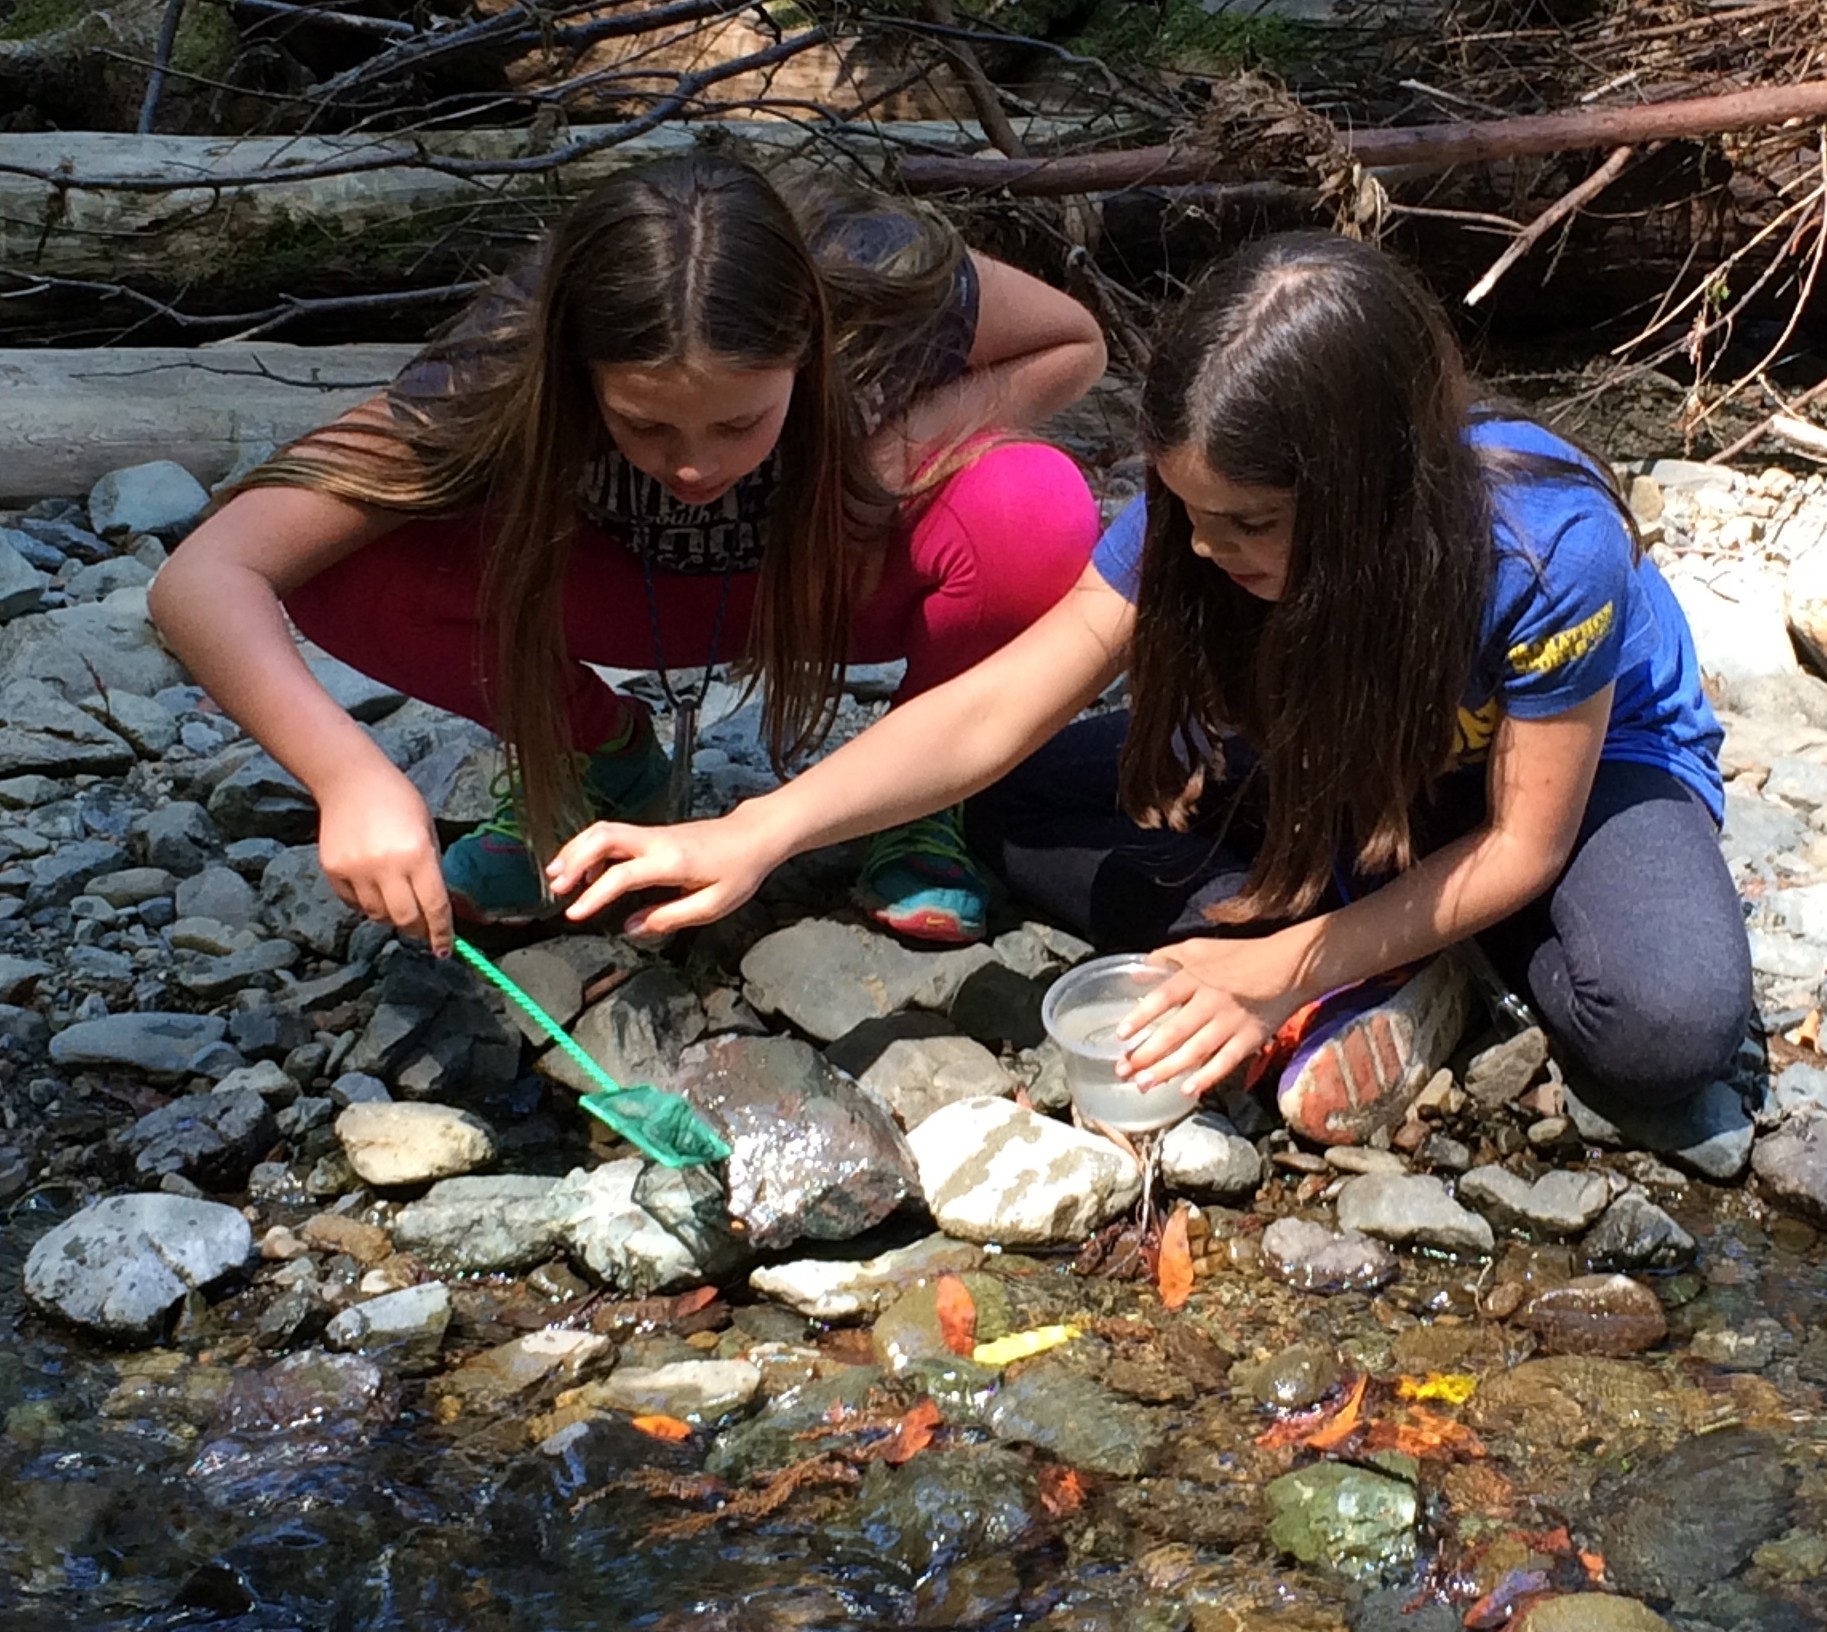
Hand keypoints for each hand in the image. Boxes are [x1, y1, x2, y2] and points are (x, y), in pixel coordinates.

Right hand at [315, 763, 452, 955]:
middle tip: (423, 929)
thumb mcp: (427, 830)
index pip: (434, 906)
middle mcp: (386, 867)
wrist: (351, 780)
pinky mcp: (334, 871)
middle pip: (404, 919)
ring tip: (398, 901)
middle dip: (417, 929)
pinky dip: (368, 905)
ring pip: (378, 915)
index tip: (445, 950)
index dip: (441, 932)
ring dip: (392, 916)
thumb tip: (436, 905)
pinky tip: (375, 890)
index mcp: (417, 854)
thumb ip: (432, 868)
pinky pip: (355, 903)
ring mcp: (357, 871)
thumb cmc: (399, 801)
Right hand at [546, 811, 779, 937]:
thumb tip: (629, 928)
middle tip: (556, 888)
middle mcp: (657, 841)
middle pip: (604, 837)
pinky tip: (586, 871)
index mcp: (673, 862)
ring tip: (557, 877)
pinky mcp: (652, 834)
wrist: (754, 836)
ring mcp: (653, 833)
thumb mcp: (713, 905)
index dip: (595, 895)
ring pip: (604, 831)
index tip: (575, 914)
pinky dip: (591, 848)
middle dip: (573, 860)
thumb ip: (669, 918)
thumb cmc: (739, 871)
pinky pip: (613, 835)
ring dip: (576, 850)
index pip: (623, 875)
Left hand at [1115, 934, 1308, 1098]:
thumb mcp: (1199, 947)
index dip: (1140, 1018)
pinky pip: (1225, 1062)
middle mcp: (1210, 1001)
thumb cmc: (1240, 955)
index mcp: (1195, 977)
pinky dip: (1207, 1077)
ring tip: (1143, 1084)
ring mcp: (1230, 1022)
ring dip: (1167, 1070)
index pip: (1162, 999)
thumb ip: (1167, 958)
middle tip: (1123, 1070)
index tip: (1121, 1036)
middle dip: (1146, 1053)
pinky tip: (1187, 1090)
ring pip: (1195, 1051)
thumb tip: (1137, 974)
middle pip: (1174, 1031)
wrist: (1289, 966)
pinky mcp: (1250, 1039)